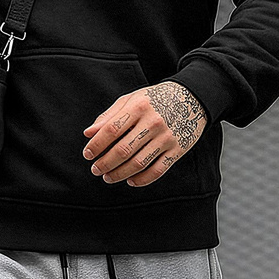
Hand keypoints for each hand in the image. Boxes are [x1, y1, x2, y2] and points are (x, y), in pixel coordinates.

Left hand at [82, 80, 206, 186]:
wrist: (191, 98)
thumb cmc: (155, 99)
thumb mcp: (131, 99)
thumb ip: (109, 116)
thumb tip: (88, 133)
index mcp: (138, 107)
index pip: (112, 129)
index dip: (97, 145)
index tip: (87, 155)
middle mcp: (153, 122)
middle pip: (123, 150)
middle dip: (105, 163)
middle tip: (95, 170)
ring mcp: (166, 137)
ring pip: (139, 163)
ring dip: (120, 174)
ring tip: (108, 177)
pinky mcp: (177, 150)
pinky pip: (158, 170)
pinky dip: (142, 180)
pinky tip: (130, 180)